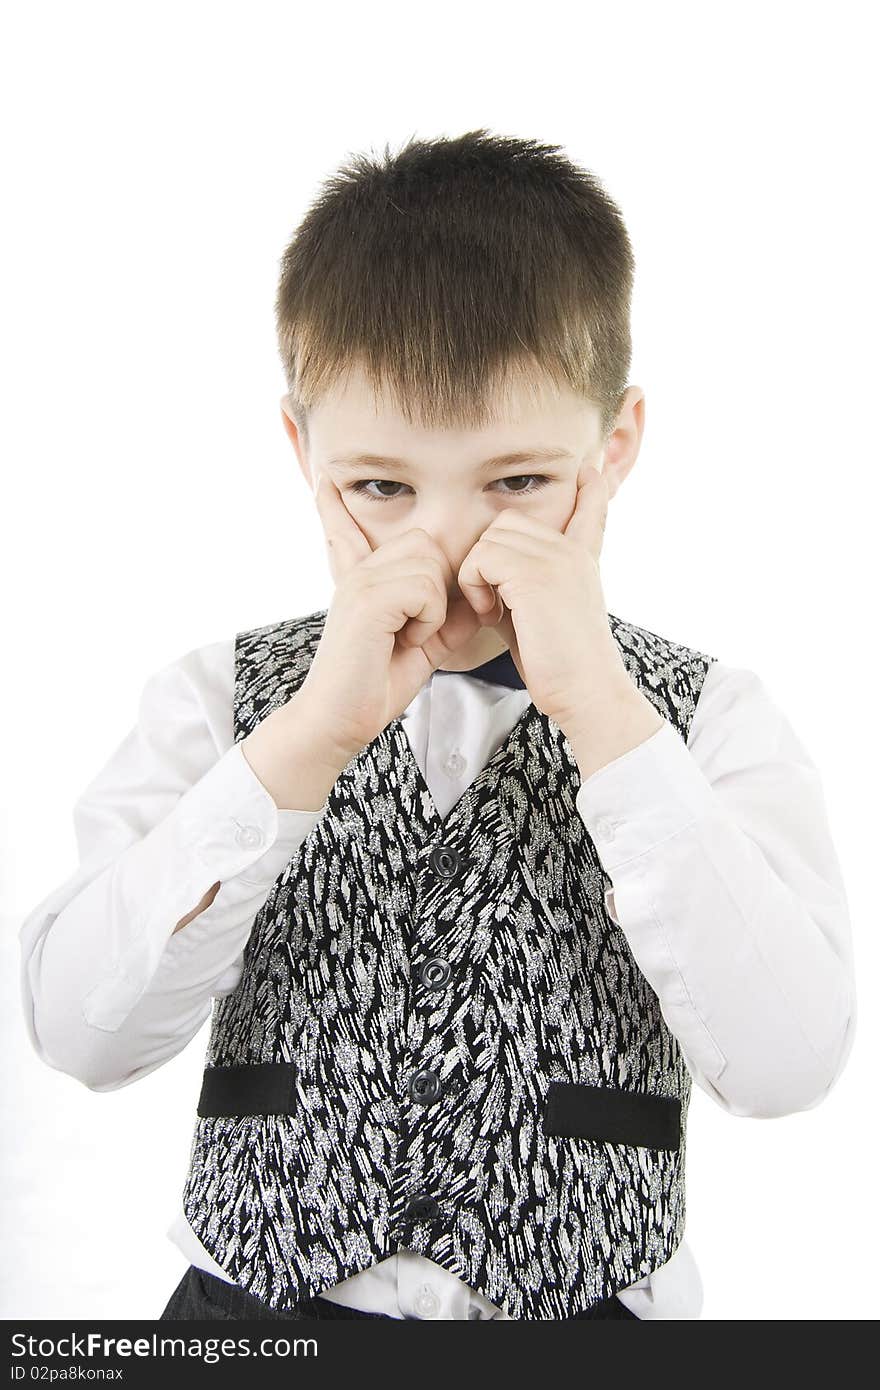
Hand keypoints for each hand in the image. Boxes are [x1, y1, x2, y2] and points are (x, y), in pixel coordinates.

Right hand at [299, 472, 493, 763]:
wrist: (339, 721)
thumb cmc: (376, 684)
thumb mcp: (423, 642)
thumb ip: (445, 614)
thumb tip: (477, 596)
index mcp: (364, 576)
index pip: (348, 527)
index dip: (334, 505)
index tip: (323, 481)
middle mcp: (358, 571)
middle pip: (425, 542)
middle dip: (440, 582)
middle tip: (422, 626)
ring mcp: (360, 583)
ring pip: (429, 562)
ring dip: (434, 605)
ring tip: (410, 636)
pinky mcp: (367, 602)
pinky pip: (424, 588)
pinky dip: (428, 619)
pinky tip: (406, 641)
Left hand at [456, 463, 630, 733]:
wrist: (586, 693)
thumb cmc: (560, 668)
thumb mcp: (541, 617)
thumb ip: (520, 589)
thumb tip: (486, 580)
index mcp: (581, 561)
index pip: (590, 511)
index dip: (589, 492)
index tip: (590, 473)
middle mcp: (572, 552)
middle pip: (506, 522)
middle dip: (486, 559)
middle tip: (493, 604)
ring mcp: (557, 558)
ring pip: (490, 537)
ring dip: (478, 574)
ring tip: (493, 611)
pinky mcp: (536, 574)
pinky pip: (481, 558)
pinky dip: (474, 587)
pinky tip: (491, 615)